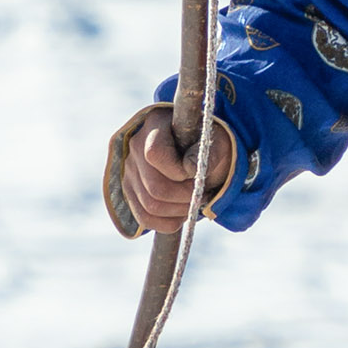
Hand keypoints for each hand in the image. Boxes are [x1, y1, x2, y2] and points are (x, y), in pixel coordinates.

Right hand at [121, 107, 235, 230]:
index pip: (155, 154)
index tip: (196, 171)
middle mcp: (135, 147)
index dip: (178, 170)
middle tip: (202, 193)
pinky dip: (169, 222)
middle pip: (155, 188)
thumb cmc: (208, 146)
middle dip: (186, 196)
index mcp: (155, 125)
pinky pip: (145, 219)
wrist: (198, 153)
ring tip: (195, 201)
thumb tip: (190, 169)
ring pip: (151, 207)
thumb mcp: (218, 143)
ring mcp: (129, 171)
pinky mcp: (130, 192)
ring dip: (181, 210)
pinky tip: (183, 212)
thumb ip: (209, 152)